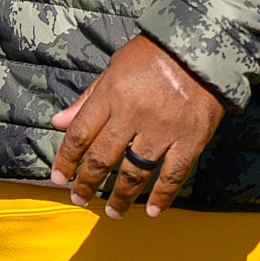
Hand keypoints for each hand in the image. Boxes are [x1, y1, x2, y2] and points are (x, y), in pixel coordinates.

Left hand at [49, 34, 223, 217]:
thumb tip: (58, 122)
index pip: (80, 135)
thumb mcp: (114, 69)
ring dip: (120, 196)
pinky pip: (173, 175)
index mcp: (111, 96)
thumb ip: (88, 99)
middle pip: (103, 158)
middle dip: (87, 183)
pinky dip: (162, 196)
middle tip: (79, 199)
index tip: (58, 178)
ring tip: (112, 212)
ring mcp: (163, 129)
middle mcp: (133, 115)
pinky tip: (151, 211)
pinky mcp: (191, 139)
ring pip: (135, 172)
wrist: (201, 48)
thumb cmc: (152, 55)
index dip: (66, 160)